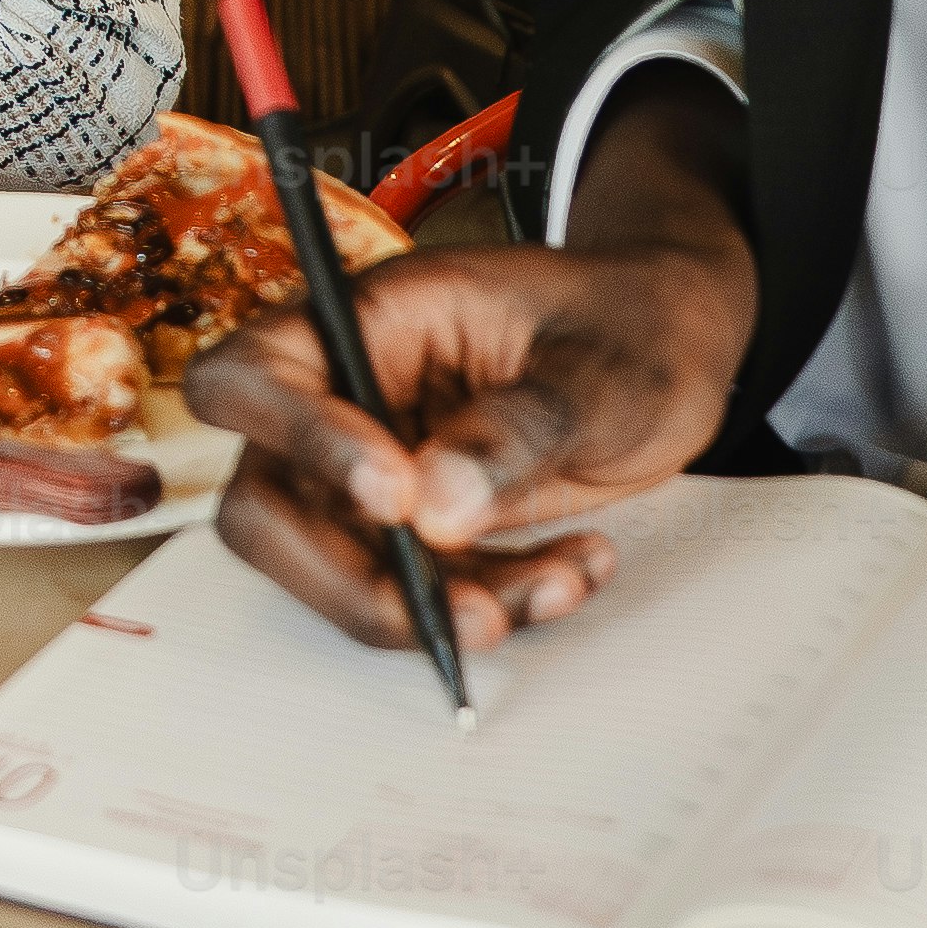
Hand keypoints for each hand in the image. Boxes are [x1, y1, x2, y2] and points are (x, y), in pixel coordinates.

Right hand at [186, 231, 739, 652]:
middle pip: (265, 503)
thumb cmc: (630, 321)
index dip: (294, 439)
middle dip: (351, 579)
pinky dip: (490, 604)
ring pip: (339, 570)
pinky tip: (571, 571)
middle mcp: (350, 397)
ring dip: (435, 607)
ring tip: (557, 583)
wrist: (675, 345)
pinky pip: (416, 593)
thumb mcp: (597, 368)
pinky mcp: (422, 528)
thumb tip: (432, 511)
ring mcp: (378, 466)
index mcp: (368, 320)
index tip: (394, 494)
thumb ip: (515, 429)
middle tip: (457, 607)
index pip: (251, 377)